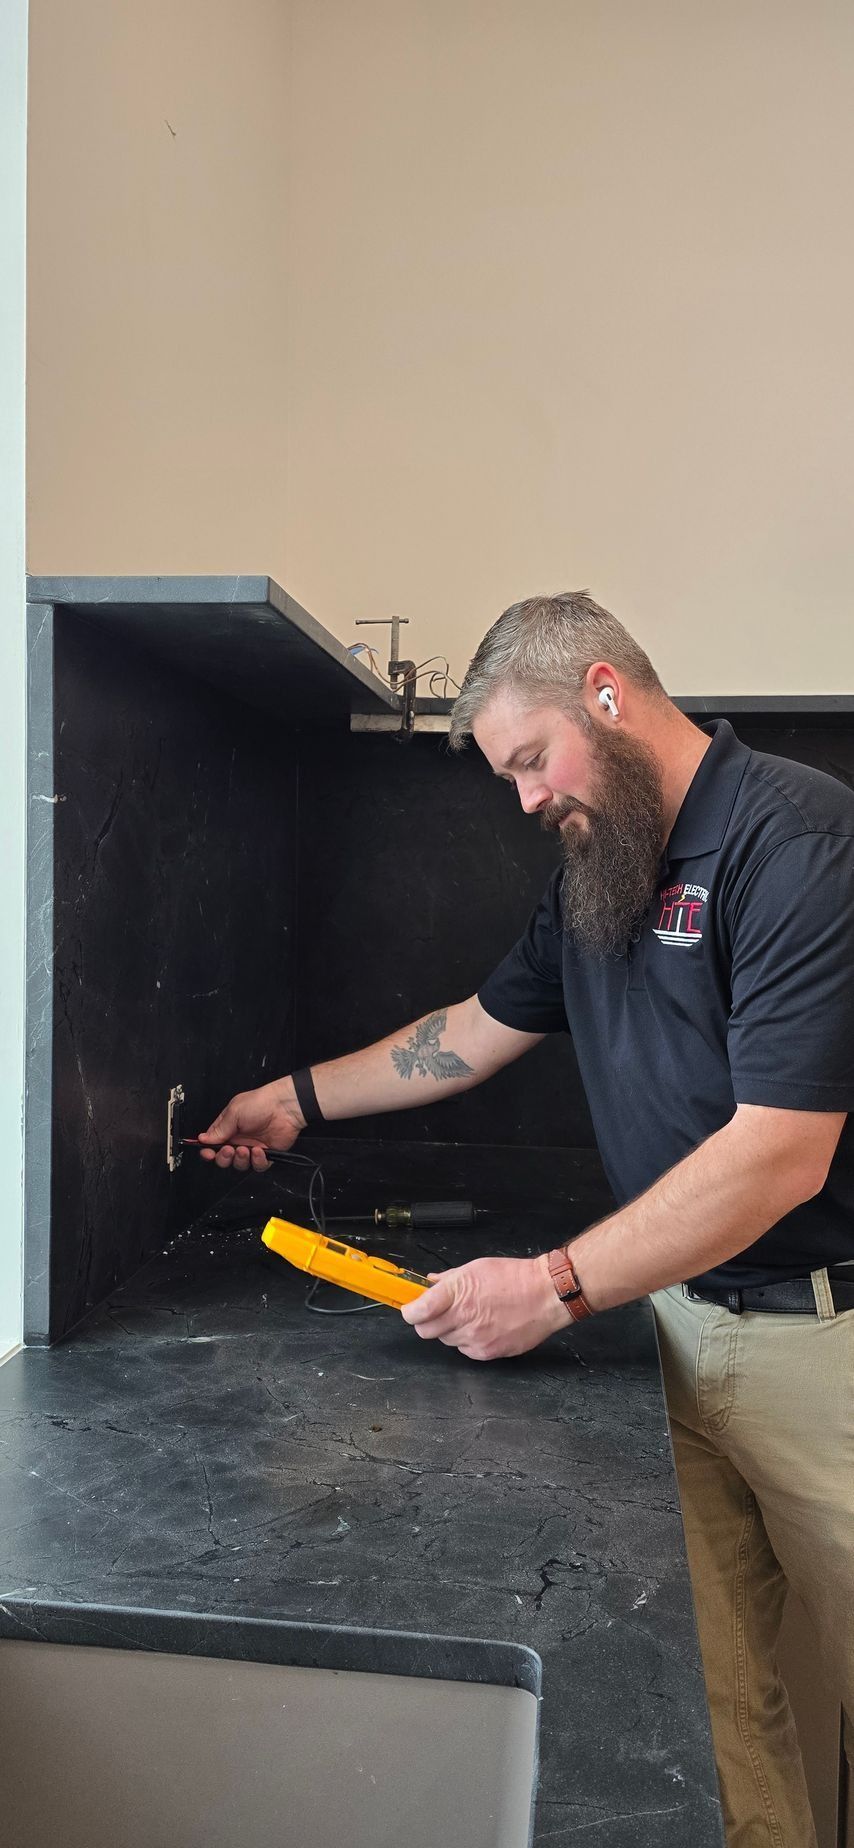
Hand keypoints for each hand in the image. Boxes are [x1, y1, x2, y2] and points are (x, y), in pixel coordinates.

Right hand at [198, 1079, 304, 1171]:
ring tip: (245, 1149)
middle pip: (223, 1159)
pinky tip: (258, 1150)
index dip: (208, 1151)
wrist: (285, 1107)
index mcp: (228, 1128)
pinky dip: (256, 1161)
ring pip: (239, 1165)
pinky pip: (257, 1166)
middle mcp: (238, 1139)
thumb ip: (219, 1129)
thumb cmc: (260, 1103)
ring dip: (240, 1160)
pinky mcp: (266, 1155)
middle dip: (223, 1158)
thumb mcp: (234, 1113)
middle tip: (228, 1150)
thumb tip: (203, 1139)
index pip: (212, 1144)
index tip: (207, 1153)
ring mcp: (252, 1148)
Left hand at [400, 1253, 569, 1360]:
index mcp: (458, 1291)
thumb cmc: (516, 1278)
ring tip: (469, 1317)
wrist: (546, 1296)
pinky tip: (482, 1328)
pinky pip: (465, 1351)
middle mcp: (464, 1317)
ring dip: (450, 1331)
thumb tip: (430, 1283)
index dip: (410, 1311)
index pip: (419, 1311)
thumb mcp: (477, 1268)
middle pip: (426, 1331)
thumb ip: (450, 1279)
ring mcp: (475, 1337)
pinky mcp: (487, 1352)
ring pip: (446, 1341)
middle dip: (426, 1322)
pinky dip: (468, 1341)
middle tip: (436, 1314)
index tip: (410, 1309)